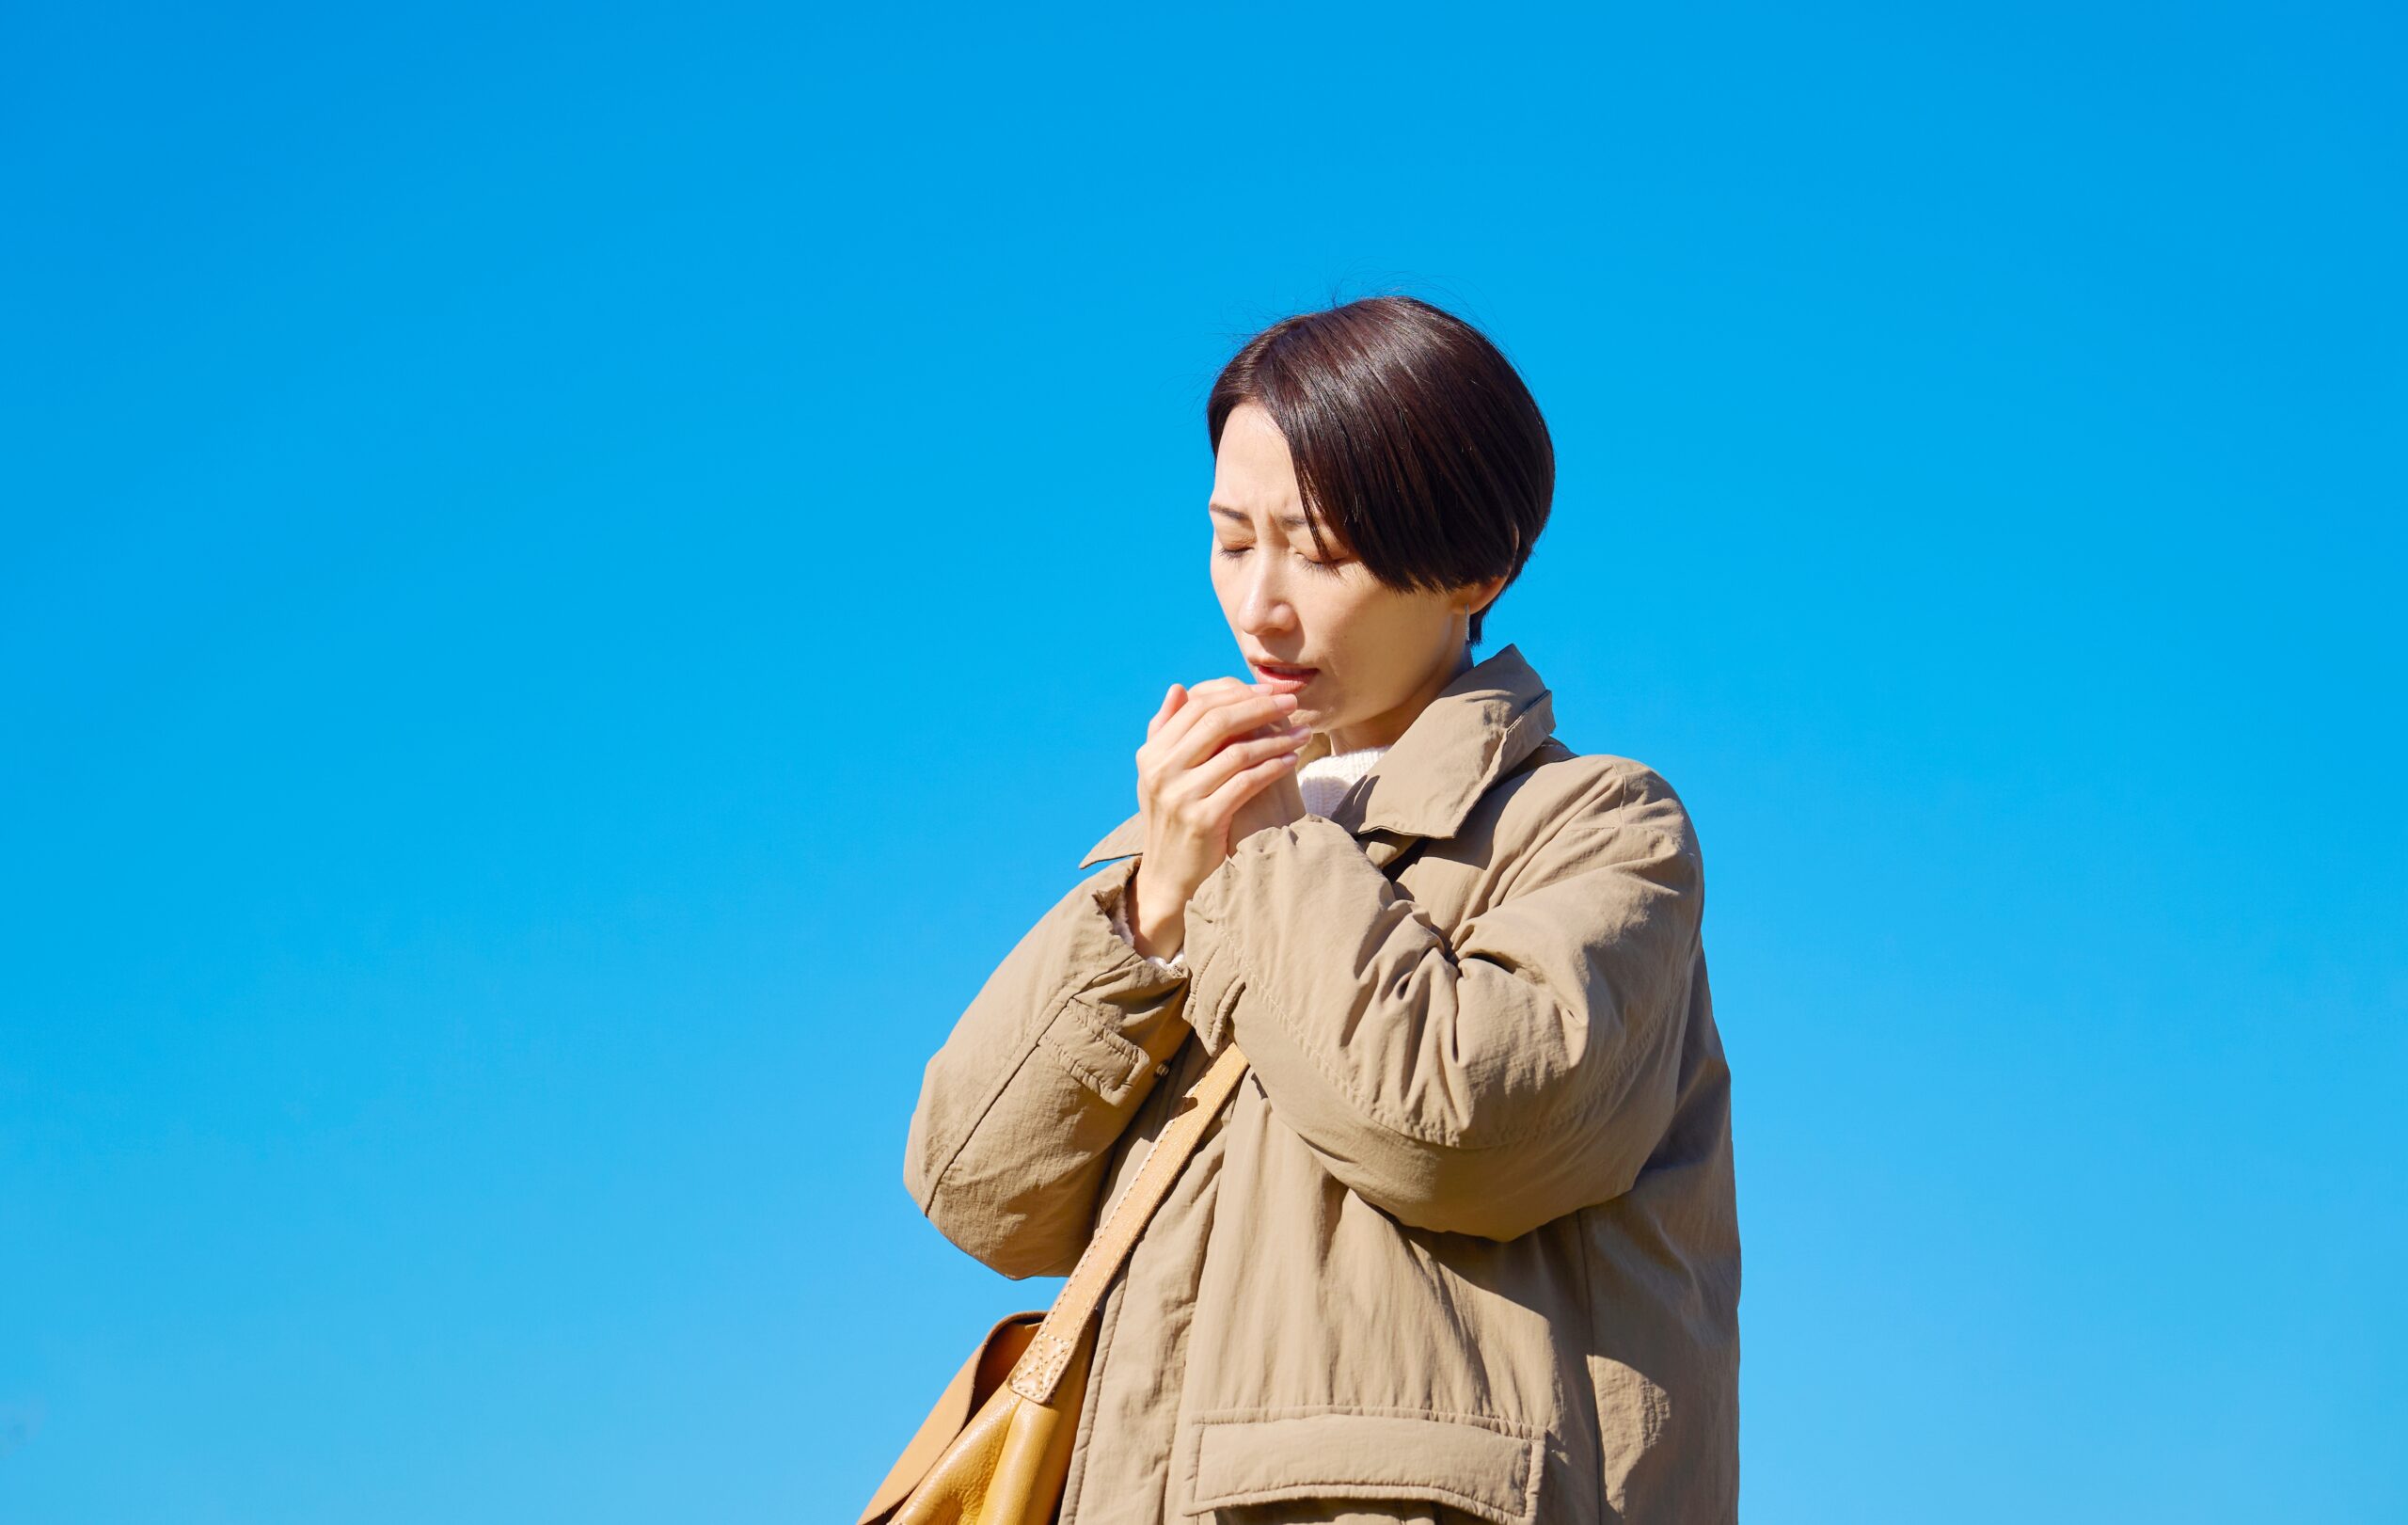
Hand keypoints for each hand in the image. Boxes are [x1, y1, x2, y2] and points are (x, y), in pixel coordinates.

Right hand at [1124, 677, 1311, 959]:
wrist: (1169, 875)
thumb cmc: (1172, 817)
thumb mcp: (1160, 774)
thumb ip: (1166, 731)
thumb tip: (1178, 688)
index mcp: (1151, 753)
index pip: (1197, 706)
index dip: (1237, 694)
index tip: (1269, 691)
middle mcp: (1161, 771)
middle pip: (1218, 722)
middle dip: (1261, 708)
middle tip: (1292, 703)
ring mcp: (1180, 796)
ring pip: (1236, 752)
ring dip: (1276, 738)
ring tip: (1302, 733)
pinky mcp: (1203, 820)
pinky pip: (1246, 783)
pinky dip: (1272, 768)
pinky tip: (1292, 761)